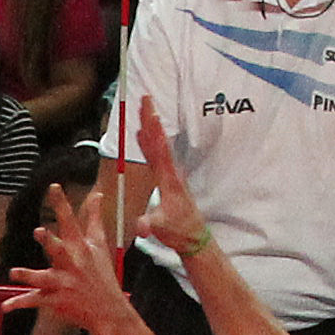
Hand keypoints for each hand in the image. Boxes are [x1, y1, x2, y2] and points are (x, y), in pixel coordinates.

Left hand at [6, 181, 135, 334]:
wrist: (108, 310)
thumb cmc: (102, 274)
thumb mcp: (100, 244)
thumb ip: (94, 218)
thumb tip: (96, 194)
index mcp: (81, 248)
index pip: (70, 222)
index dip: (61, 204)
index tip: (53, 187)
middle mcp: (72, 264)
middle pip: (58, 249)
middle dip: (49, 241)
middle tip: (39, 231)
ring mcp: (63, 283)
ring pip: (43, 278)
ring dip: (29, 275)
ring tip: (14, 272)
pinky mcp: (55, 300)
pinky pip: (34, 301)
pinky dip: (19, 303)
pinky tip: (5, 306)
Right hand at [122, 98, 206, 259]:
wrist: (193, 237)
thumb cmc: (178, 230)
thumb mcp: (162, 228)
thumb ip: (150, 224)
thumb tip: (140, 226)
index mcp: (168, 178)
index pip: (159, 148)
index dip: (153, 129)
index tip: (149, 111)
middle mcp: (171, 172)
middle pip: (159, 139)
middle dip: (151, 118)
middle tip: (146, 98)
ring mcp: (170, 174)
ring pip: (158, 145)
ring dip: (150, 127)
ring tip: (143, 111)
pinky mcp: (167, 179)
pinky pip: (156, 155)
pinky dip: (149, 142)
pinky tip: (142, 136)